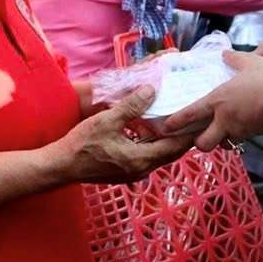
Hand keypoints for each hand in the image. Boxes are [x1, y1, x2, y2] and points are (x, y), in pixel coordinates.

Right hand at [55, 86, 193, 183]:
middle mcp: (141, 169)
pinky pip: (148, 156)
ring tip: (178, 121)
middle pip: (170, 153)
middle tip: (195, 118)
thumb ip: (132, 105)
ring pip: (159, 155)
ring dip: (169, 140)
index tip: (201, 119)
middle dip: (183, 137)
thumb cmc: (82, 143)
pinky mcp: (125, 170)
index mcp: (140, 159)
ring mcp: (133, 172)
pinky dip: (154, 143)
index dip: (188, 133)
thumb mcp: (108, 120)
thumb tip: (152, 89)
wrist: (60, 165)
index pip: (174, 147)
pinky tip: (153, 129)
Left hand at [164, 52, 262, 150]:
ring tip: (224, 128)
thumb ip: (234, 59)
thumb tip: (225, 53)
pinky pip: (240, 138)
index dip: (175, 123)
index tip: (166, 127)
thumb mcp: (250, 62)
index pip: (190, 115)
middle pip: (203, 144)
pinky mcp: (255, 135)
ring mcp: (240, 130)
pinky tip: (245, 123)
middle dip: (199, 142)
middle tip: (200, 134)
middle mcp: (225, 119)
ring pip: (223, 142)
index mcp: (218, 100)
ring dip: (221, 138)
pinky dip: (238, 134)